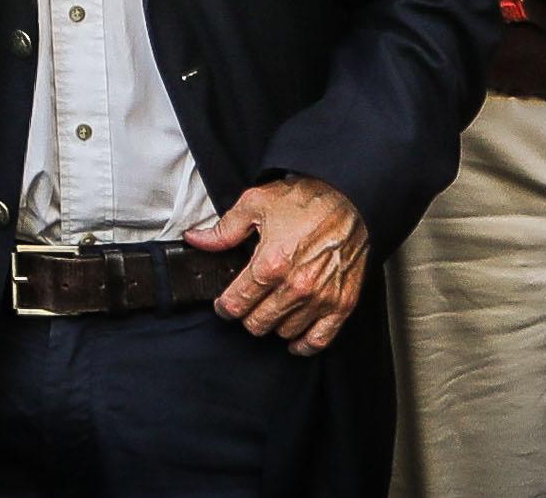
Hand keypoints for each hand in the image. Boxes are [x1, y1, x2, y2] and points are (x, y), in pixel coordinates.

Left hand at [188, 173, 369, 353]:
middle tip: (247, 305)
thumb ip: (224, 230)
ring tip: (271, 310)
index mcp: (270, 264)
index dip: (224, 307)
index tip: (224, 304)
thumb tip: (196, 240)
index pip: (236, 304)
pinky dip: (305, 345)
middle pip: (258, 323)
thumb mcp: (254, 204)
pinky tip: (295, 340)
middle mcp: (296, 287)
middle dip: (246, 316)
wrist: (349, 200)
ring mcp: (321, 299)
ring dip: (274, 325)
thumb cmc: (305, 200)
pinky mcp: (342, 304)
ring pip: (285, 332)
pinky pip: (320, 340)